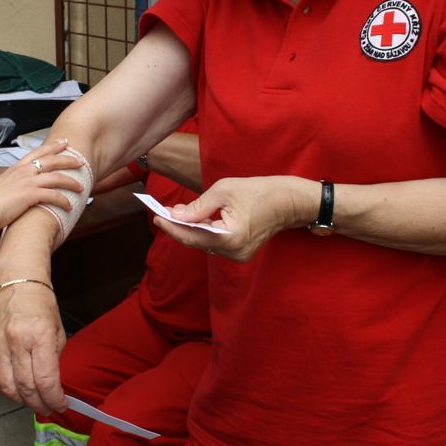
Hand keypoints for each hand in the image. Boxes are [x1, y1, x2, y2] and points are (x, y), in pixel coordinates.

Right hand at [0, 141, 83, 229]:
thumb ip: (7, 191)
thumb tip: (10, 197)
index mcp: (15, 169)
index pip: (37, 153)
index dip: (51, 147)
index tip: (63, 142)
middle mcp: (22, 172)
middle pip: (51, 160)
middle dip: (67, 159)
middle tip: (80, 159)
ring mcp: (26, 182)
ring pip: (56, 176)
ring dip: (71, 181)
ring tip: (81, 186)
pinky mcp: (30, 195)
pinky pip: (52, 195)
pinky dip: (63, 200)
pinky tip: (69, 206)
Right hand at [0, 281, 66, 413]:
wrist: (16, 280)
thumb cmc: (40, 303)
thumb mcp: (58, 329)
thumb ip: (55, 359)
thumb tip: (52, 386)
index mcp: (39, 334)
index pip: (46, 379)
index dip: (54, 399)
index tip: (61, 405)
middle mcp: (16, 339)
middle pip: (26, 387)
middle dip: (40, 404)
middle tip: (48, 408)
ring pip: (6, 386)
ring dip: (21, 401)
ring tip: (32, 402)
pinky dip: (3, 389)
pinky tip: (14, 391)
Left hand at [156, 176, 316, 261]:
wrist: (289, 201)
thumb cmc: (259, 191)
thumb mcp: (223, 190)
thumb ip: (197, 206)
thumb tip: (175, 215)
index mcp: (230, 237)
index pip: (191, 235)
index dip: (171, 226)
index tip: (156, 216)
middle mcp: (234, 251)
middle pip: (196, 241)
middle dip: (179, 227)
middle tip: (163, 212)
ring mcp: (239, 255)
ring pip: (205, 243)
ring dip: (191, 229)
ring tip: (178, 213)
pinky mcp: (241, 252)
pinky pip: (215, 243)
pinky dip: (204, 232)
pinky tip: (196, 219)